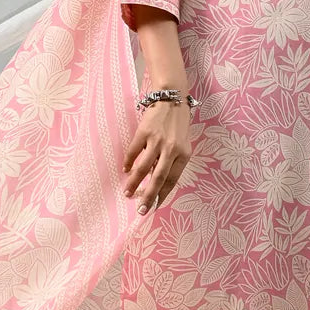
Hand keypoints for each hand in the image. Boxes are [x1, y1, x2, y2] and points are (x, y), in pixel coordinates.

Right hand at [122, 98, 192, 213]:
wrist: (172, 99)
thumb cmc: (178, 126)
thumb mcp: (182, 145)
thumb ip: (172, 161)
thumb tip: (155, 181)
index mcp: (183, 155)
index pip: (172, 180)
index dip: (162, 195)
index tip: (154, 207)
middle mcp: (171, 149)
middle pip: (158, 178)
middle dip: (148, 197)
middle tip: (141, 210)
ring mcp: (157, 141)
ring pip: (143, 168)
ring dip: (134, 182)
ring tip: (127, 192)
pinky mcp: (144, 132)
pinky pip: (134, 152)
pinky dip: (128, 162)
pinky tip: (126, 170)